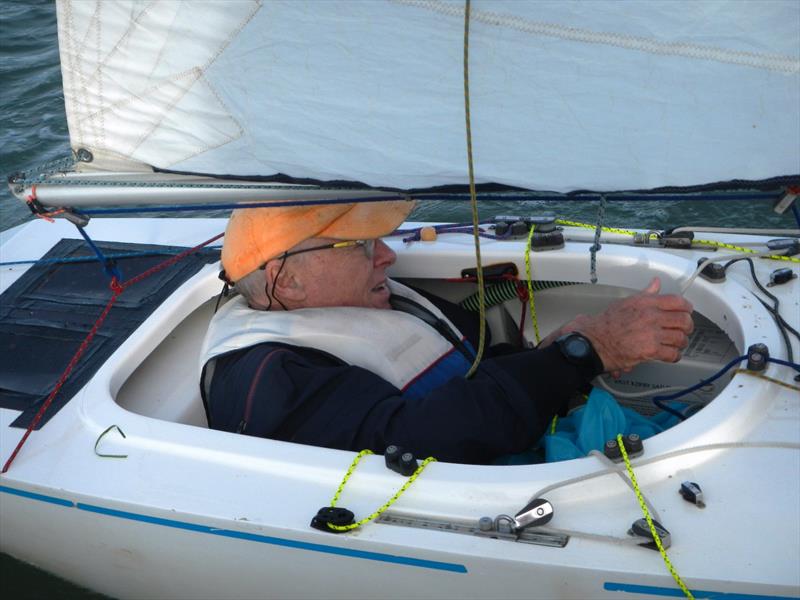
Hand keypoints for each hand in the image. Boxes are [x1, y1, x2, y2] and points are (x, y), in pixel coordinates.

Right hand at [550, 277, 693, 373]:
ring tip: (676, 344)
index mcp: (647, 303)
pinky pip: (672, 354)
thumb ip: (646, 294)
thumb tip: (656, 283)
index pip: (678, 301)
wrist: (595, 341)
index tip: (686, 312)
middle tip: (684, 330)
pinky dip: (674, 356)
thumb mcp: (627, 302)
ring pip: (680, 338)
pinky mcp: (651, 350)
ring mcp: (652, 333)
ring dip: (681, 343)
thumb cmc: (607, 324)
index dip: (686, 308)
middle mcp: (651, 316)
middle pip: (684, 320)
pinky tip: (669, 355)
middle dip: (687, 327)